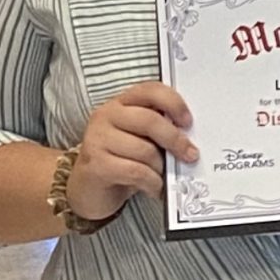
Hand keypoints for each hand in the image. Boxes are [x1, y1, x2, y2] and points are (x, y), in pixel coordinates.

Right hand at [69, 83, 196, 222]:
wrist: (87, 189)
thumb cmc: (120, 160)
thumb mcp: (141, 140)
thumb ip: (159, 131)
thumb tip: (191, 139)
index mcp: (121, 104)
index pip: (150, 90)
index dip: (173, 103)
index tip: (188, 121)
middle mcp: (106, 116)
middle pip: (150, 120)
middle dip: (176, 140)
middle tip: (190, 155)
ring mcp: (97, 139)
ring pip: (145, 150)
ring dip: (162, 167)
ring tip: (165, 175)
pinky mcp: (95, 164)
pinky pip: (136, 171)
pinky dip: (153, 182)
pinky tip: (156, 188)